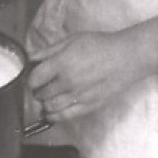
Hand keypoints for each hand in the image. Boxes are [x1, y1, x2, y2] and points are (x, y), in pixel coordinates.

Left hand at [27, 31, 143, 121]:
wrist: (126, 58)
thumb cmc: (101, 45)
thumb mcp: (72, 40)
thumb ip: (49, 51)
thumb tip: (30, 57)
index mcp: (62, 64)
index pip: (34, 79)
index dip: (30, 79)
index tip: (33, 77)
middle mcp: (68, 82)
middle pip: (40, 94)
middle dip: (37, 91)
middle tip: (41, 86)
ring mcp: (78, 96)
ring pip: (50, 107)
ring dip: (44, 104)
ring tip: (47, 97)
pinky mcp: (88, 106)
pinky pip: (65, 116)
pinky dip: (54, 116)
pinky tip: (52, 112)